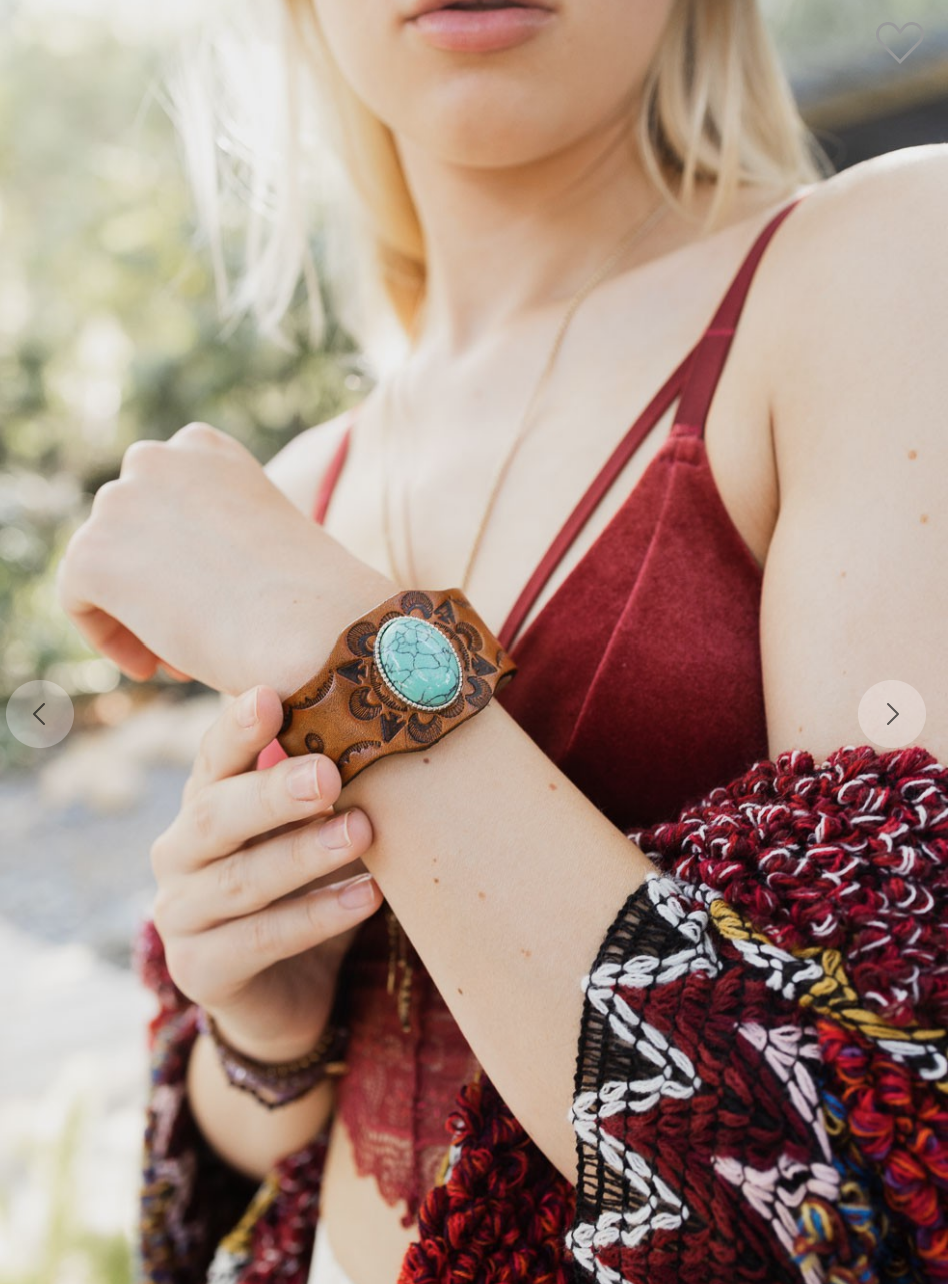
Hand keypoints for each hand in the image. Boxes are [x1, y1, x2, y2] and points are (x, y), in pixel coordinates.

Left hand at [56, 422, 392, 695]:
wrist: (313, 625)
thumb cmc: (311, 598)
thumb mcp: (264, 536)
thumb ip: (216, 530)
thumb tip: (177, 566)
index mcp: (203, 446)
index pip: (162, 497)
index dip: (176, 554)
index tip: (206, 598)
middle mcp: (156, 459)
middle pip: (128, 530)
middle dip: (153, 582)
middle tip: (190, 636)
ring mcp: (119, 503)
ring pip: (104, 566)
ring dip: (136, 611)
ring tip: (179, 656)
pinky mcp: (92, 554)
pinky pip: (79, 601)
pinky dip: (109, 637)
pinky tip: (154, 667)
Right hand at [149, 684, 382, 1061]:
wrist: (285, 991)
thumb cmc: (304, 884)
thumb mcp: (311, 828)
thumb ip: (325, 784)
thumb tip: (383, 719)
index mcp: (205, 802)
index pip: (214, 758)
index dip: (237, 729)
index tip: (269, 696)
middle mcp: (179, 852)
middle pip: (216, 815)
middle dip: (272, 793)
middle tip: (327, 773)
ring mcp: (181, 914)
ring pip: (240, 880)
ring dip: (303, 854)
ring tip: (361, 830)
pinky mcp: (200, 970)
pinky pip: (261, 941)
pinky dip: (317, 917)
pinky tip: (367, 897)